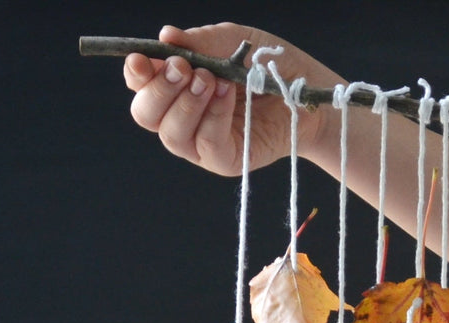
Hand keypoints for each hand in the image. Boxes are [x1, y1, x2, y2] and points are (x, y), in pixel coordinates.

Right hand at [123, 24, 344, 175]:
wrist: (312, 93)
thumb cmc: (273, 66)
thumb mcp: (236, 42)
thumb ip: (202, 41)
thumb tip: (167, 36)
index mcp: (178, 85)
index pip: (141, 84)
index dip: (136, 73)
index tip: (144, 59)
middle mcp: (184, 117)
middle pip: (145, 113)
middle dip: (160, 89)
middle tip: (185, 68)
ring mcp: (203, 142)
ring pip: (170, 134)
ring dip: (186, 104)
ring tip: (211, 80)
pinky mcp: (226, 160)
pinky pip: (206, 145)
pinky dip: (212, 119)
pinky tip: (226, 96)